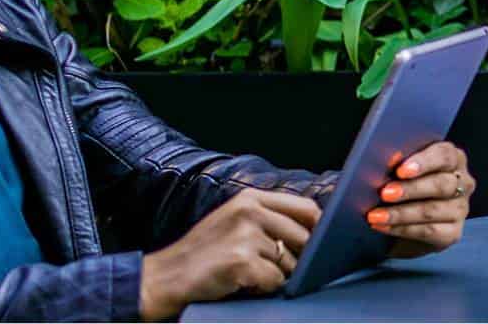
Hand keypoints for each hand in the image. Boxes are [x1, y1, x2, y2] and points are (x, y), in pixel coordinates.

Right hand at [138, 188, 319, 320]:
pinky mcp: (242, 261)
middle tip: (270, 267)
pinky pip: (275, 281)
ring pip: (290, 263)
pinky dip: (263, 288)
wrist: (165, 276)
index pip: (305, 208)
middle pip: (304, 237)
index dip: (319, 228)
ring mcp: (246, 235)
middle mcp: (250, 211)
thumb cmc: (204, 253)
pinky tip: (241, 283)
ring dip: (276, 276)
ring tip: (248, 273)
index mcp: (251, 198)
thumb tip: (316, 229)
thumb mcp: (235, 222)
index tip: (322, 244)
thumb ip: (270, 219)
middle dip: (296, 259)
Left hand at [368, 140, 475, 257]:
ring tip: (376, 215)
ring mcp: (460, 208)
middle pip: (441, 184)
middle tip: (385, 193)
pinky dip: (402, 229)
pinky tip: (383, 226)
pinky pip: (429, 231)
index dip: (423, 162)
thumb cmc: (405, 186)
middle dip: (410, 189)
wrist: (407, 222)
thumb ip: (400, 164)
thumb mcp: (403, 171)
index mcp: (454, 159)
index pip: (445, 155)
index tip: (400, 170)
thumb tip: (388, 161)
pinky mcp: (454, 232)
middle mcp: (463, 182)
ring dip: (400, 213)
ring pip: (432, 210)